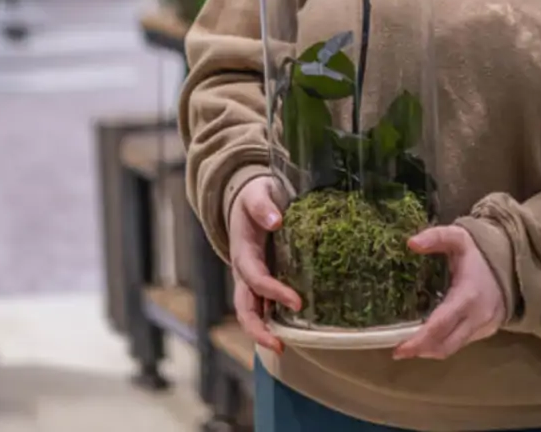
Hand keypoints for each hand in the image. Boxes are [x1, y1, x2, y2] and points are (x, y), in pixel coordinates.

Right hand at [228, 176, 300, 353]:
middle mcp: (244, 270)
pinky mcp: (262, 278)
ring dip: (264, 330)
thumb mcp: (257, 193)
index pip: (255, 279)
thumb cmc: (254, 196)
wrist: (248, 198)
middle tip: (280, 346)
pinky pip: (264, 303)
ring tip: (284, 347)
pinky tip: (293, 329)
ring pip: (251, 311)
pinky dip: (273, 318)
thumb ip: (263, 206)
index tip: (297, 302)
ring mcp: (251, 277)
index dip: (273, 292)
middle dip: (258, 330)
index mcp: (243, 252)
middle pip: (244, 307)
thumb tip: (276, 221)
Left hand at [393, 225, 505, 360]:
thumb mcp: (459, 237)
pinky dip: (443, 343)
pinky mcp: (486, 332)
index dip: (418, 341)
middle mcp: (478, 317)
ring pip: (452, 348)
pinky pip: (460, 343)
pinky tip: (430, 336)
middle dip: (420, 351)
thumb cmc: (481, 251)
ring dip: (430, 350)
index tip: (397, 349)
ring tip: (409, 344)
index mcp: (468, 295)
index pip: (440, 326)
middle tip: (397, 349)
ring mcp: (484, 327)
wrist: (513, 263)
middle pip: (445, 346)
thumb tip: (411, 243)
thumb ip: (436, 237)